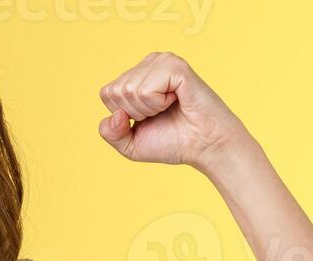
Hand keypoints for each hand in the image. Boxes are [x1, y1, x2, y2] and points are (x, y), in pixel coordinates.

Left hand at [96, 52, 251, 170]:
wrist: (205, 147)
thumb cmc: (174, 142)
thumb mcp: (130, 144)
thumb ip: (109, 133)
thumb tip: (114, 114)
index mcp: (138, 74)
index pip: (107, 93)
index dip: (124, 115)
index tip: (150, 119)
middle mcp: (150, 62)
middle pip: (116, 91)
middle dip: (136, 113)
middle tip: (162, 114)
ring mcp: (163, 61)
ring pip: (129, 90)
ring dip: (149, 109)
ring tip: (170, 107)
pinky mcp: (175, 67)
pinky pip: (146, 90)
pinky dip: (158, 104)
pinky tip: (176, 100)